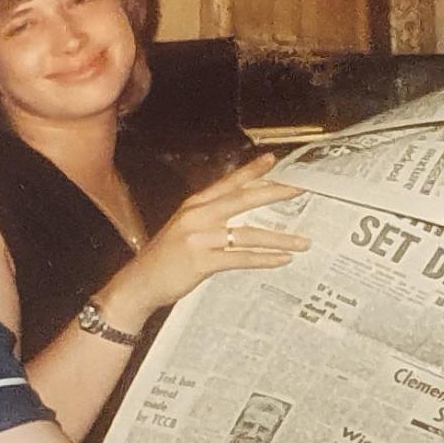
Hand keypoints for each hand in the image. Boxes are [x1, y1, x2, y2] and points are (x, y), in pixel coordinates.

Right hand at [99, 155, 308, 327]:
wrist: (139, 283)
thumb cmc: (165, 258)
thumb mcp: (185, 228)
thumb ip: (209, 218)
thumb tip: (241, 214)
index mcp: (195, 204)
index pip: (229, 183)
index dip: (252, 171)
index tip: (275, 160)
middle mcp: (198, 215)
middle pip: (244, 199)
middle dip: (275, 194)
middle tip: (302, 190)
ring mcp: (199, 238)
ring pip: (248, 234)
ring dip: (279, 237)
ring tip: (304, 242)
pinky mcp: (202, 261)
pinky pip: (240, 258)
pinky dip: (264, 259)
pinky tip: (282, 260)